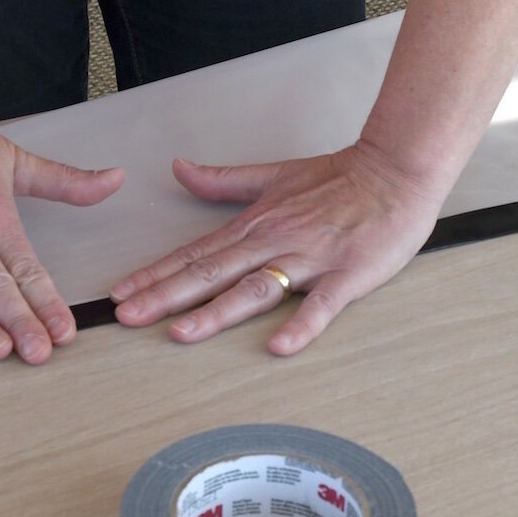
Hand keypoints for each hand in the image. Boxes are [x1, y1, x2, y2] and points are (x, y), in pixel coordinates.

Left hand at [109, 141, 444, 354]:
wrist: (397, 171)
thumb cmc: (341, 177)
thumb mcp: (275, 174)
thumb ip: (225, 180)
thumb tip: (179, 169)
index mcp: (256, 223)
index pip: (196, 253)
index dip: (155, 274)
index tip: (120, 294)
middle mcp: (275, 241)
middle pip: (213, 273)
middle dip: (166, 296)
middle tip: (127, 318)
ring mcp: (311, 259)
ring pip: (256, 288)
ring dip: (217, 312)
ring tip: (181, 333)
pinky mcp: (347, 276)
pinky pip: (322, 305)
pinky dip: (301, 326)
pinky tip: (278, 347)